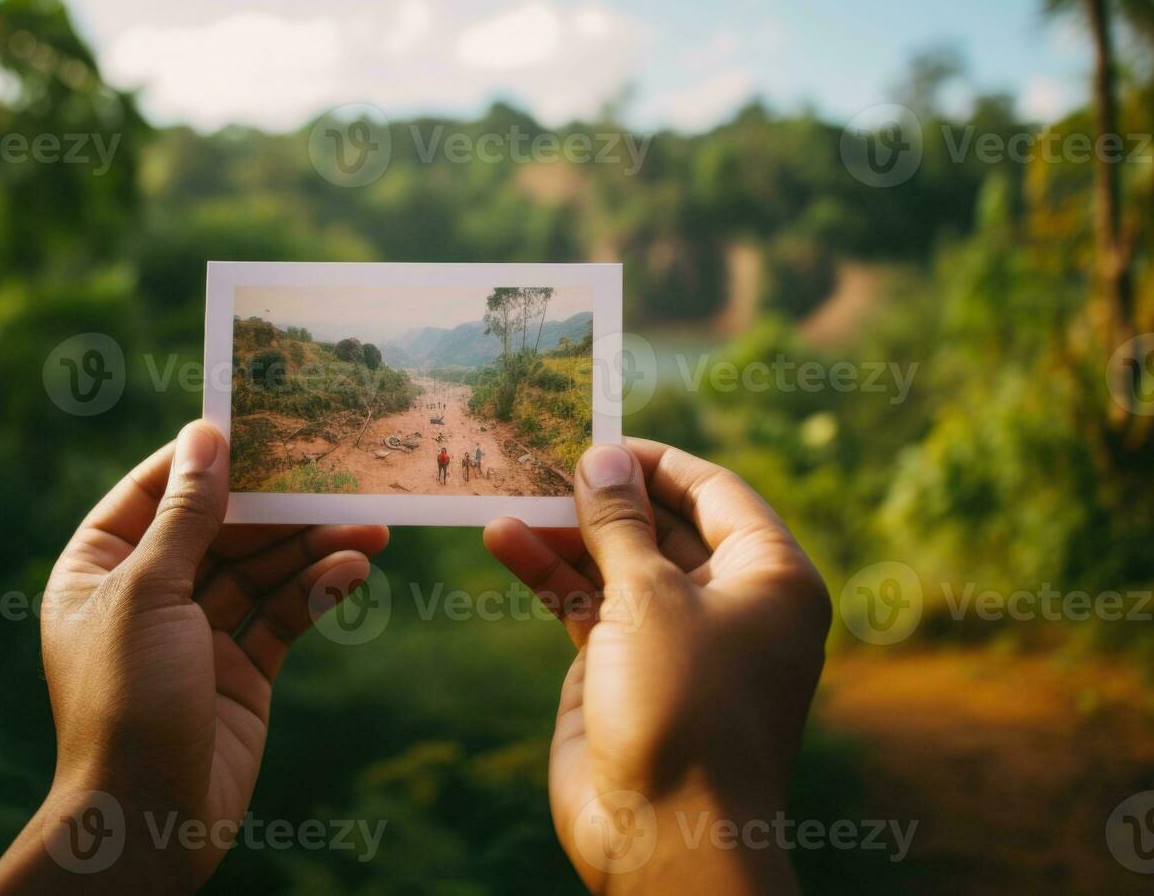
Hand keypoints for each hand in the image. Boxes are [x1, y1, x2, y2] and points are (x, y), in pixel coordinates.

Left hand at [0, 421, 387, 892]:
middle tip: (336, 477)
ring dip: (310, 548)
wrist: (147, 822)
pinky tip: (353, 569)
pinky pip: (281, 616)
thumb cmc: (127, 700)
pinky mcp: (240, 672)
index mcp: (98, 571)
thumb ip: (186, 514)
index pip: (152, 493)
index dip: (202, 460)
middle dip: (277, 508)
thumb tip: (205, 434)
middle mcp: (145, 597)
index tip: (257, 425)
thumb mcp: (149, 592)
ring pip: (259, 572)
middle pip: (218, 530)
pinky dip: (317, 591)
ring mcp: (195, 636)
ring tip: (369, 526)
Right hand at [484, 439, 829, 894]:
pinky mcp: (624, 668)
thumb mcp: (649, 597)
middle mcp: (728, 600)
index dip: (653, 459)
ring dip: (565, 529)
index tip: (595, 436)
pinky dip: (549, 573)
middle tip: (541, 459)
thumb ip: (619, 521)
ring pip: (617, 561)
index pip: (713, 489)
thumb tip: (600, 456)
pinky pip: (587, 603)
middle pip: (661, 522)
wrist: (666, 835)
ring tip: (509, 492)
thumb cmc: (683, 706)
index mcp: (769, 576)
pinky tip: (503, 540)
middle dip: (601, 493)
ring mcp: (674, 636)